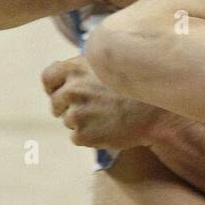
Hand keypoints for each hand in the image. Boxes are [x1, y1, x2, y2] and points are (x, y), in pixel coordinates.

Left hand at [41, 55, 162, 149]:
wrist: (156, 114)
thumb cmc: (137, 89)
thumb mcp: (110, 67)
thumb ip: (85, 69)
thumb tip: (66, 75)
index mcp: (76, 68)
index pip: (48, 78)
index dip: (54, 88)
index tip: (61, 94)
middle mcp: (72, 89)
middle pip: (56, 103)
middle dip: (69, 108)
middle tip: (91, 111)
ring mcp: (76, 113)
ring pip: (69, 122)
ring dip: (83, 123)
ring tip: (108, 118)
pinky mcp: (82, 135)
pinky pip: (78, 138)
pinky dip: (90, 137)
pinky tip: (109, 129)